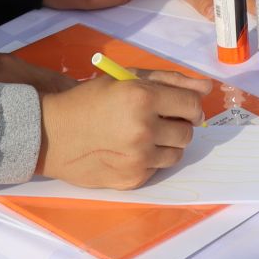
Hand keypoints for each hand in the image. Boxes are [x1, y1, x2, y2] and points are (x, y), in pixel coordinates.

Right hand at [36, 70, 212, 188]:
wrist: (51, 133)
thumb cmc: (89, 99)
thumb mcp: (126, 79)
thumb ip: (170, 80)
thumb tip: (207, 88)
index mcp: (143, 98)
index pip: (192, 106)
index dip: (191, 107)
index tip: (182, 108)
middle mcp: (144, 129)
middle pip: (187, 133)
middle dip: (178, 126)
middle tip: (158, 121)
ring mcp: (138, 158)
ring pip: (176, 154)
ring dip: (167, 145)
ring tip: (143, 136)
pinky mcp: (131, 179)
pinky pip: (157, 169)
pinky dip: (150, 160)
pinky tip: (128, 151)